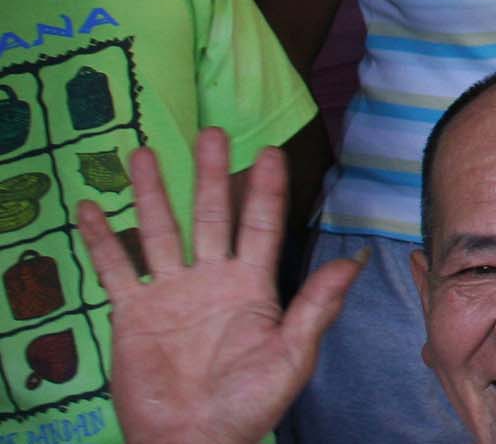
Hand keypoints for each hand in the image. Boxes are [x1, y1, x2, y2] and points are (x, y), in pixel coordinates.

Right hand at [73, 127, 365, 443]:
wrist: (194, 442)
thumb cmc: (248, 404)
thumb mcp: (292, 355)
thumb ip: (318, 305)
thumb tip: (355, 259)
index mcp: (253, 287)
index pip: (262, 226)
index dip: (266, 190)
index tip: (270, 152)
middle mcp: (211, 280)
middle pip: (210, 216)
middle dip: (210, 175)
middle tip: (211, 133)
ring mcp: (170, 294)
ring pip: (160, 231)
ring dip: (151, 194)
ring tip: (144, 152)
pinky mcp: (133, 314)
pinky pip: (115, 269)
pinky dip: (101, 240)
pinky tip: (90, 207)